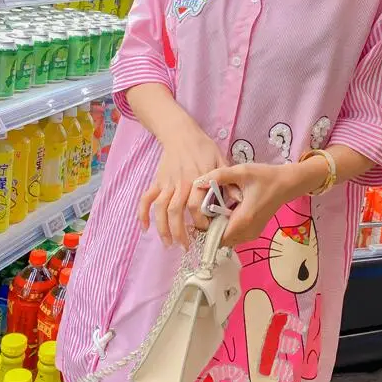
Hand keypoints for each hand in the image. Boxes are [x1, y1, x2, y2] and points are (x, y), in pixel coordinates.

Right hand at [139, 122, 225, 248]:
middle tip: (185, 247)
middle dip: (179, 232)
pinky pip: (147, 198)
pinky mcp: (158, 182)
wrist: (182, 134)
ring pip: (161, 208)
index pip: (196, 206)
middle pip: (176, 211)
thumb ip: (228, 181)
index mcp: (197, 179)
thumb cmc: (204, 149)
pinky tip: (145, 228)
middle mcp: (181, 183)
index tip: (206, 231)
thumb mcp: (221, 160)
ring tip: (168, 244)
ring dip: (162, 228)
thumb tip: (238, 201)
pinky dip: (143, 213)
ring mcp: (167, 183)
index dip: (200, 221)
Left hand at [195, 163, 300, 246]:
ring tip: (214, 210)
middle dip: (209, 228)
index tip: (198, 214)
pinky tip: (225, 212)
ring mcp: (251, 234)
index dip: (204, 228)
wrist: (287, 183)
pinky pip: (234, 236)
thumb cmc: (265, 177)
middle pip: (220, 240)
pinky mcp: (254, 232)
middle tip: (204, 210)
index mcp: (243, 220)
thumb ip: (219, 175)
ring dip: (218, 229)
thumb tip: (198, 181)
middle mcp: (247, 232)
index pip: (216, 237)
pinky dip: (226, 228)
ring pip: (227, 240)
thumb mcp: (242, 171)